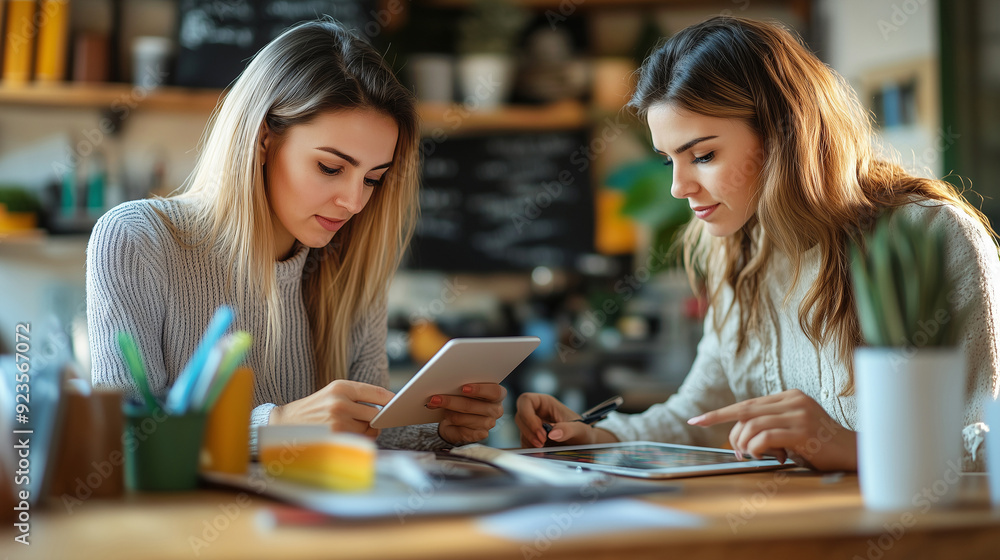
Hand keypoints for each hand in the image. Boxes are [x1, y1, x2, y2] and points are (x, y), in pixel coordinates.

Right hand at [269, 379, 393, 438]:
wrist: (283, 425)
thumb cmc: (312, 410)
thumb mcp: (331, 394)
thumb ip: (357, 397)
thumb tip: (386, 407)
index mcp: (341, 387)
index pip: (376, 392)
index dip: (390, 400)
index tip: (397, 404)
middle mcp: (340, 401)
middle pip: (376, 413)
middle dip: (376, 419)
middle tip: (368, 421)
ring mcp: (338, 420)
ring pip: (369, 429)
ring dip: (366, 431)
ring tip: (350, 429)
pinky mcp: (335, 437)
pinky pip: (359, 440)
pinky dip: (358, 440)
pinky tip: (346, 437)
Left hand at [426, 383, 506, 444]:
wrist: (458, 419)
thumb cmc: (463, 398)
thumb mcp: (463, 389)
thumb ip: (461, 386)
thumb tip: (445, 384)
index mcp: (498, 394)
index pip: (495, 391)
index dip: (480, 389)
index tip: (463, 388)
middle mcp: (496, 410)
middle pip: (474, 405)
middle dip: (452, 401)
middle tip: (435, 398)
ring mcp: (489, 424)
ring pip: (464, 418)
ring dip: (449, 413)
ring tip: (438, 407)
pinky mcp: (480, 435)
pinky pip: (463, 431)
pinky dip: (451, 425)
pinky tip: (446, 421)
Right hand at [514, 392, 618, 447]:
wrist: (585, 445)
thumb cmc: (584, 433)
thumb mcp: (581, 430)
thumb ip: (569, 430)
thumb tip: (553, 433)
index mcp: (545, 403)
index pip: (526, 400)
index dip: (528, 415)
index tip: (540, 431)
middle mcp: (537, 412)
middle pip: (520, 416)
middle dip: (529, 431)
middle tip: (542, 443)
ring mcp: (533, 425)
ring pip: (521, 430)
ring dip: (529, 441)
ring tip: (544, 449)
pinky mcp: (532, 438)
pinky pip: (524, 442)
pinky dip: (530, 448)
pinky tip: (542, 452)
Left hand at [687, 389, 857, 471]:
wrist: (854, 454)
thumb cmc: (821, 446)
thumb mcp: (792, 430)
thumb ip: (770, 426)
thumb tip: (740, 437)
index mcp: (789, 397)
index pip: (746, 404)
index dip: (719, 413)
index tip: (696, 420)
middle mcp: (793, 400)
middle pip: (745, 412)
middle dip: (731, 433)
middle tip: (734, 452)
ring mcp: (799, 413)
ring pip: (752, 424)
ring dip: (744, 444)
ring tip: (749, 456)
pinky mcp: (803, 429)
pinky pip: (766, 436)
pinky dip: (756, 448)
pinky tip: (761, 456)